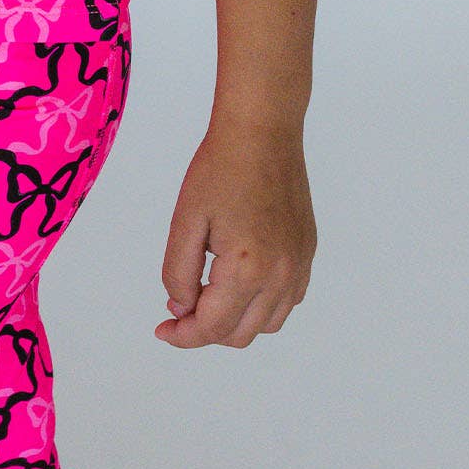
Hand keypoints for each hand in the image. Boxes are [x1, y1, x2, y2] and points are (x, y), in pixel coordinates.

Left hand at [156, 121, 314, 346]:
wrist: (262, 132)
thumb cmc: (219, 169)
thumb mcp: (185, 222)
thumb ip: (178, 273)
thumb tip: (183, 308)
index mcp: (247, 268)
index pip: (212, 327)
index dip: (182, 336)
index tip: (162, 330)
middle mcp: (281, 274)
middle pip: (239, 334)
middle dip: (205, 330)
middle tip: (179, 308)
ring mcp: (299, 265)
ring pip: (267, 324)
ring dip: (234, 321)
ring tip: (207, 295)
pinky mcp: (307, 252)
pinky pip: (288, 301)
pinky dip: (261, 306)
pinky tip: (237, 284)